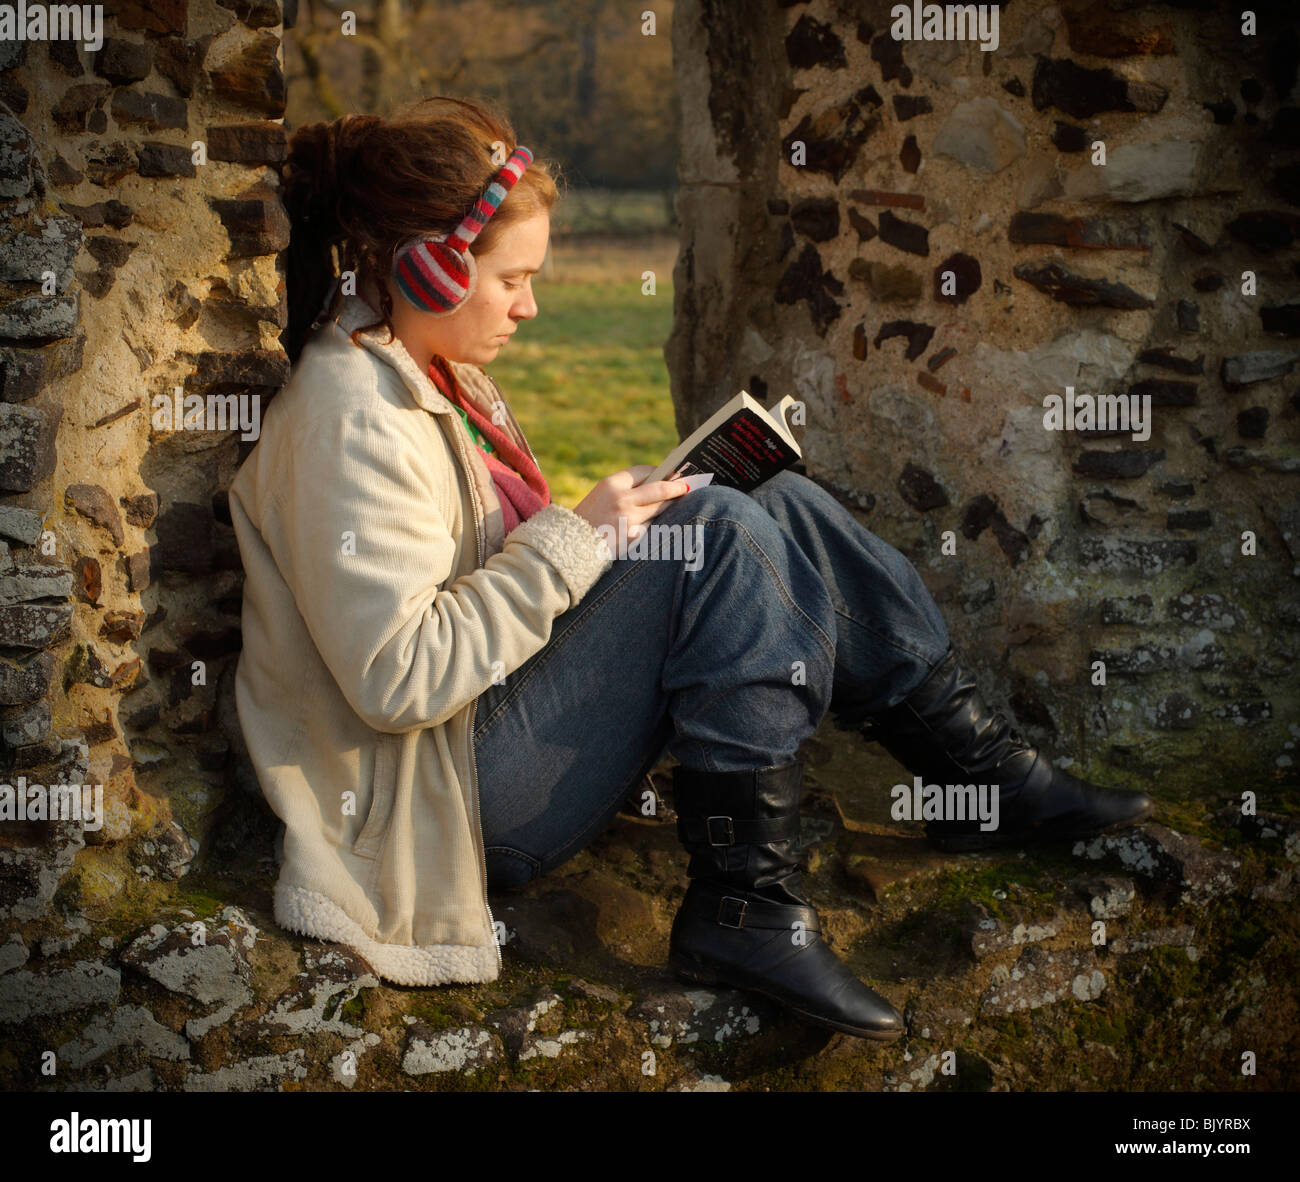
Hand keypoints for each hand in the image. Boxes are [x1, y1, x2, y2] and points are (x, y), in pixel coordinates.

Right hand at [573, 465, 690, 538]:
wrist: (572, 545)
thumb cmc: (588, 519)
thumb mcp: (601, 496)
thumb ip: (624, 489)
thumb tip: (656, 482)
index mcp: (612, 484)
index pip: (644, 471)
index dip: (659, 471)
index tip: (670, 473)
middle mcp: (622, 499)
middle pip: (659, 489)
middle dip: (676, 487)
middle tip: (686, 486)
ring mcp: (629, 519)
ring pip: (659, 508)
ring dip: (670, 504)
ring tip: (678, 501)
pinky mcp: (634, 537)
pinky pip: (651, 526)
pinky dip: (656, 523)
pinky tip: (661, 523)